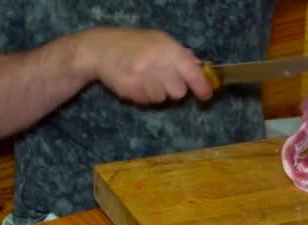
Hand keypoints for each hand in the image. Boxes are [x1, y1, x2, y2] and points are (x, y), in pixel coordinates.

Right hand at [78, 27, 211, 104]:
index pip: (192, 72)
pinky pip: (146, 101)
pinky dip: (143, 95)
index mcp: (168, 49)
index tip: (206, 95)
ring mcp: (142, 77)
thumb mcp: (160, 41)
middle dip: (174, 89)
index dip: (202, 86)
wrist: (101, 49)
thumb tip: (199, 68)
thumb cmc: (135, 45)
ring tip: (146, 78)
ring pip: (162, 99)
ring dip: (157, 92)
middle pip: (179, 92)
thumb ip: (180, 55)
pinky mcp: (130, 89)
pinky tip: (136, 82)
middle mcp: (157, 63)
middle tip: (164, 79)